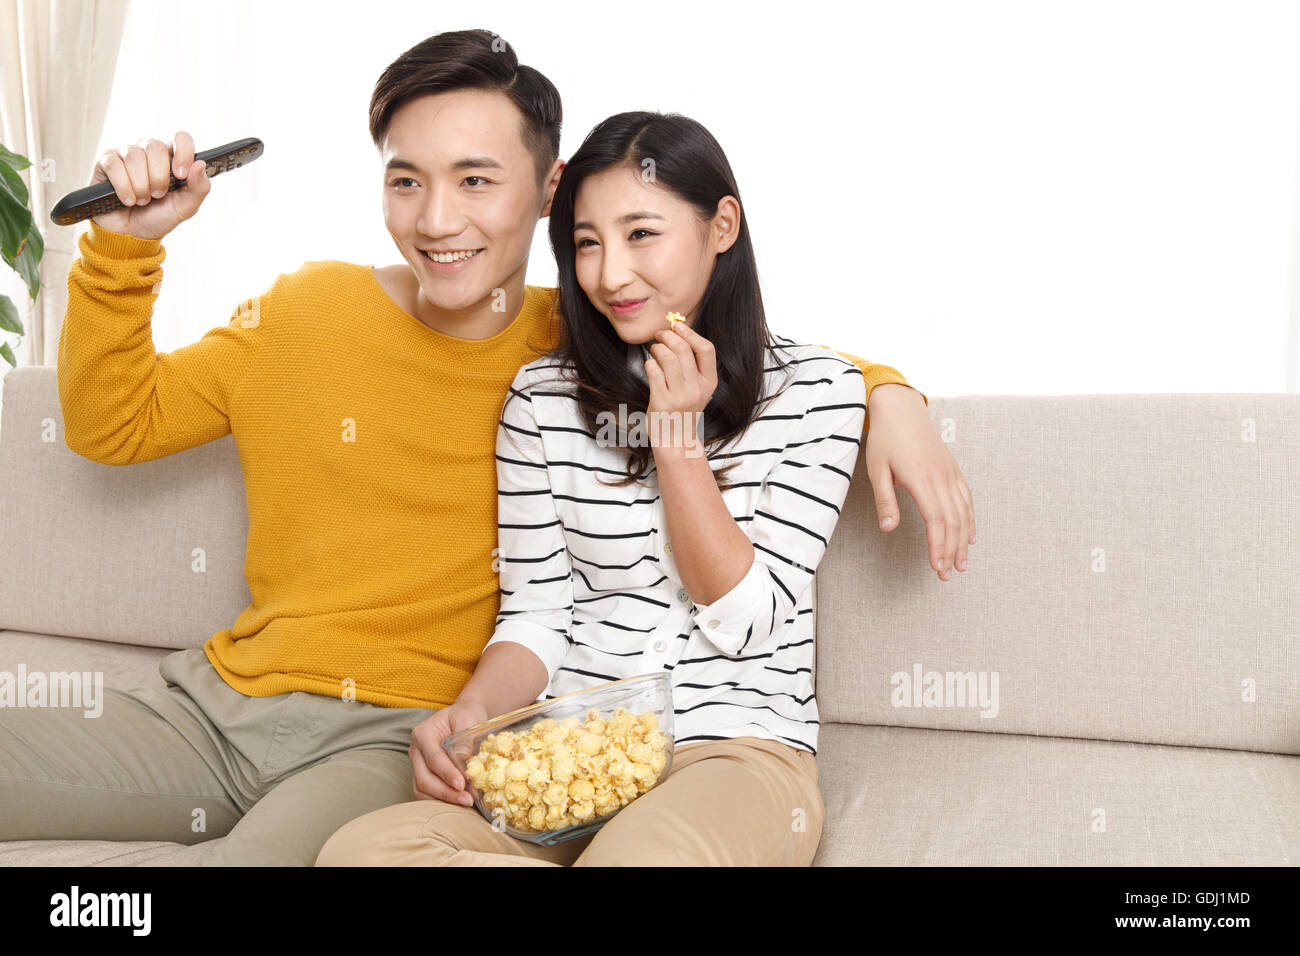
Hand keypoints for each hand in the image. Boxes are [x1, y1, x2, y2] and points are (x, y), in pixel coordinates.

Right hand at [89, 131, 209, 239]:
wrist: (131, 234)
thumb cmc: (158, 217)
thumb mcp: (185, 208)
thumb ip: (199, 188)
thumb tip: (200, 164)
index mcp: (171, 159)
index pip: (181, 139)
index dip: (183, 152)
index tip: (180, 174)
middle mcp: (148, 152)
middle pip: (155, 146)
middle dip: (158, 177)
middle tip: (157, 196)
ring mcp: (126, 155)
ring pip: (134, 156)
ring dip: (140, 185)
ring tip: (141, 201)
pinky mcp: (106, 162)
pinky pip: (114, 165)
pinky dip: (123, 187)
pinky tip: (127, 200)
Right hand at [408, 698, 490, 804]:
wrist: (464, 717)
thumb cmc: (466, 715)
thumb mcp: (469, 717)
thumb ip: (465, 737)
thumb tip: (463, 758)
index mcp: (423, 733)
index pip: (433, 758)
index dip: (447, 773)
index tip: (462, 784)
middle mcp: (416, 750)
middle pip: (424, 778)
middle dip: (446, 792)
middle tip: (467, 800)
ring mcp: (417, 764)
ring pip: (422, 790)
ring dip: (443, 800)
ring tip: (466, 803)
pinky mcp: (423, 775)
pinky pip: (427, 794)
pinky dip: (441, 801)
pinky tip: (458, 803)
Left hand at [644, 319, 716, 445]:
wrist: (676, 440)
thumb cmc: (684, 410)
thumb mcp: (698, 389)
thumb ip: (693, 366)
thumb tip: (679, 333)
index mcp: (709, 382)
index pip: (706, 350)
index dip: (691, 333)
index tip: (678, 326)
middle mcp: (697, 389)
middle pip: (683, 349)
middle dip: (668, 336)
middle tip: (660, 335)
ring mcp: (680, 396)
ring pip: (668, 358)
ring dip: (658, 348)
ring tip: (654, 349)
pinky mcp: (663, 402)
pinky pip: (654, 372)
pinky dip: (650, 363)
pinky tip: (650, 366)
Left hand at [865, 385, 975, 580]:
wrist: (901, 409)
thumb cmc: (885, 439)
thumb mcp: (877, 470)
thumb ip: (885, 500)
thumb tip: (889, 528)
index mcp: (921, 479)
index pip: (936, 520)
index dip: (939, 546)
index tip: (937, 567)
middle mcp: (941, 478)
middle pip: (953, 521)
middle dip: (952, 551)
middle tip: (948, 574)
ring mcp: (950, 473)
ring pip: (964, 513)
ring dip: (963, 540)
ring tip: (961, 564)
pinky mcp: (953, 470)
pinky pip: (967, 499)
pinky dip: (971, 520)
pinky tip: (970, 536)